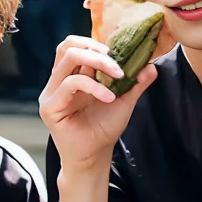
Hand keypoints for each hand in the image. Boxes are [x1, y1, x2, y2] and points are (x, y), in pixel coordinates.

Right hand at [40, 36, 157, 171]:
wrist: (95, 157)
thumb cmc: (104, 130)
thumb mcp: (124, 102)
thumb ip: (136, 83)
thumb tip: (151, 66)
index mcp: (72, 75)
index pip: (76, 45)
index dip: (97, 44)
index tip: (120, 56)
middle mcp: (58, 81)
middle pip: (69, 45)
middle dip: (97, 50)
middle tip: (118, 64)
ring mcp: (51, 92)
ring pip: (69, 58)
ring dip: (98, 62)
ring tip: (118, 76)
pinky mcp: (50, 106)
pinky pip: (70, 83)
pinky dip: (93, 86)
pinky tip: (109, 98)